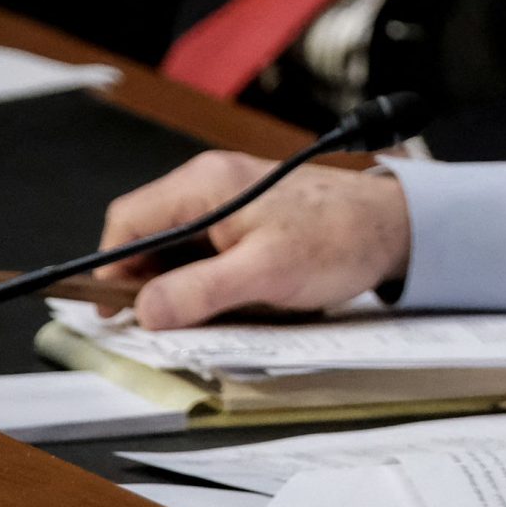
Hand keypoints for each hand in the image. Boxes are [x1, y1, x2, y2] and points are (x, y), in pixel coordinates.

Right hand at [94, 151, 408, 329]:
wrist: (394, 225)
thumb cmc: (339, 236)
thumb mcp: (265, 273)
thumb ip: (201, 291)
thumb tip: (145, 310)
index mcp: (205, 184)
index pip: (127, 222)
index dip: (111, 269)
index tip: (115, 312)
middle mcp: (211, 184)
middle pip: (147, 235)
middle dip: (144, 280)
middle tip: (160, 322)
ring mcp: (229, 199)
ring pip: (175, 246)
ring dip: (176, 282)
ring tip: (200, 313)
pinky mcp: (247, 218)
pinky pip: (204, 249)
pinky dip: (202, 277)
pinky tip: (224, 300)